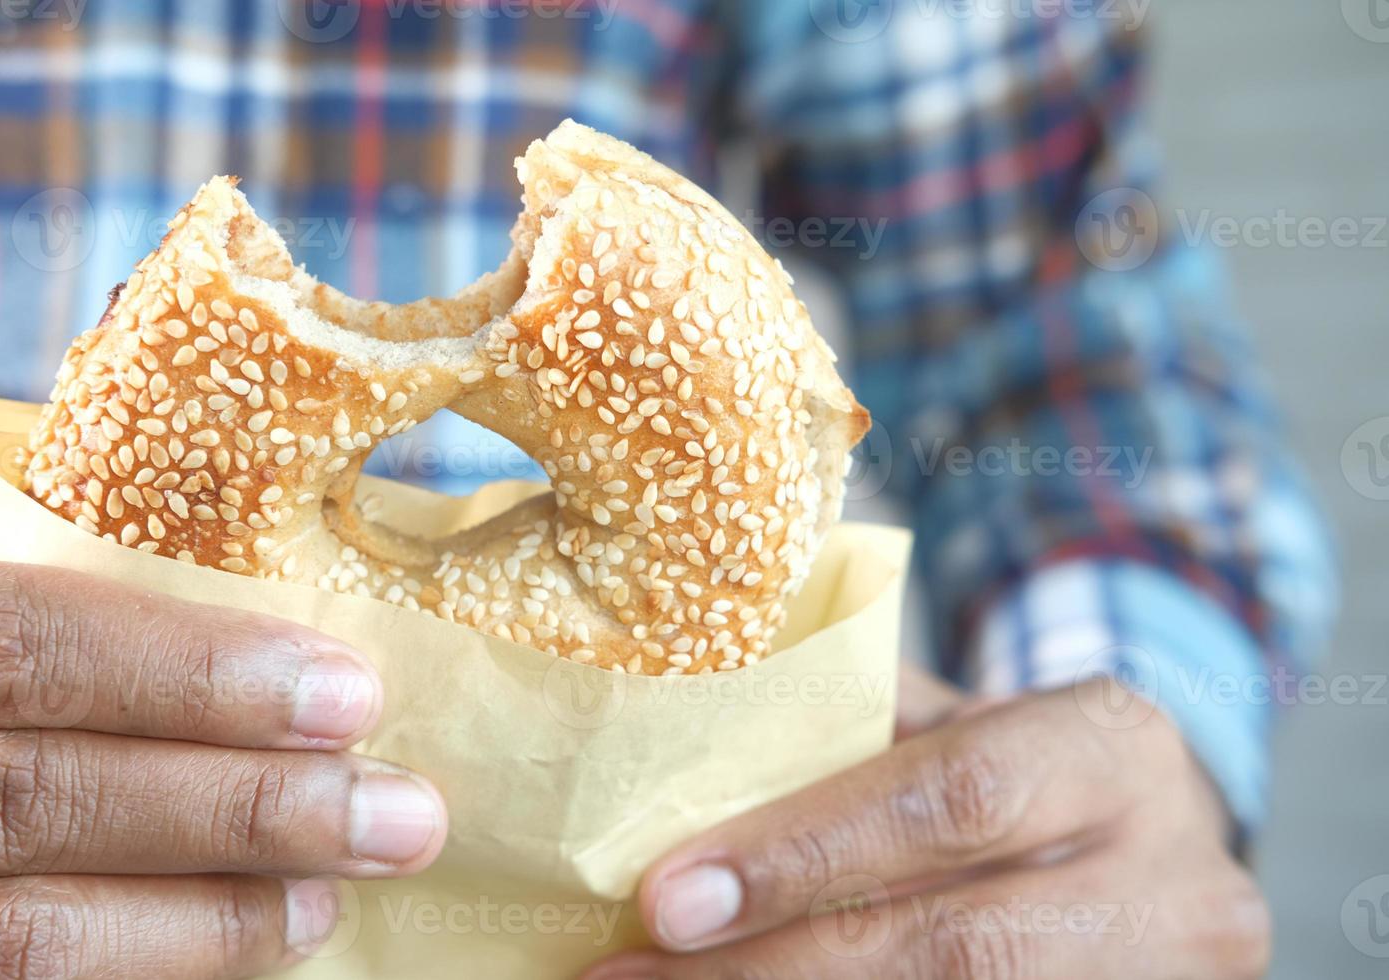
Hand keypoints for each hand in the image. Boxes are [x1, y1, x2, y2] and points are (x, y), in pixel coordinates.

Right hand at [0, 560, 447, 978]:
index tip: (345, 691)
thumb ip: (38, 634)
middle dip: (238, 809)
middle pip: (35, 798)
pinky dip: (127, 978)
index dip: (191, 672)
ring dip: (199, 920)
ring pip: (13, 932)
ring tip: (327, 902)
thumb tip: (254, 656)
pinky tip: (226, 958)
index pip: (21, 646)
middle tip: (401, 814)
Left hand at [583, 677, 1268, 978]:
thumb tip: (680, 754)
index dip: (805, 853)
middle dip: (778, 966)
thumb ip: (856, 732)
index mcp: (1112, 749)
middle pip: (956, 945)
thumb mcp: (968, 725)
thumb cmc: (1026, 772)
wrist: (1159, 857)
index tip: (668, 897)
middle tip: (636, 974)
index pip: (952, 799)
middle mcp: (1172, 877)